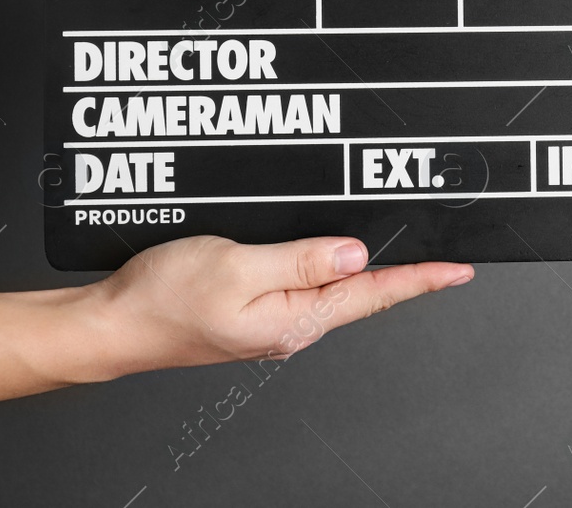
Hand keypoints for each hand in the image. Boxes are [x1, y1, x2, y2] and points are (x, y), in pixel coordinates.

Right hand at [81, 235, 471, 376]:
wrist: (111, 325)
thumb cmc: (162, 300)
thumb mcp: (238, 268)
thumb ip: (301, 259)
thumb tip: (356, 253)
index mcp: (295, 318)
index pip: (374, 292)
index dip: (421, 277)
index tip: (460, 268)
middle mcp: (292, 323)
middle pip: (364, 290)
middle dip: (407, 270)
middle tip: (445, 252)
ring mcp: (274, 318)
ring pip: (337, 286)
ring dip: (371, 264)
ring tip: (406, 247)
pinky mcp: (253, 306)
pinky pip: (306, 281)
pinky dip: (330, 261)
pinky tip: (336, 249)